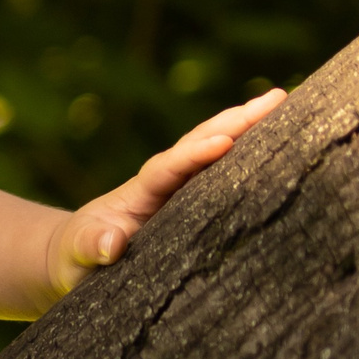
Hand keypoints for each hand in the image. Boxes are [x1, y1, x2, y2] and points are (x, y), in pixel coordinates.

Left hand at [47, 88, 285, 297]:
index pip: (170, 167)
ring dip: (247, 130)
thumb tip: (112, 245)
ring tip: (283, 105)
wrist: (75, 259)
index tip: (224, 142)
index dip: (195, 155)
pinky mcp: (194, 209)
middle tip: (277, 98)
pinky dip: (249, 161)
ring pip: (216, 155)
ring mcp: (180, 192)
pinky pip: (224, 180)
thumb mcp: (78, 251)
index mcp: (140, 191)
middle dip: (236, 121)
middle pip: (201, 144)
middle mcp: (164, 184)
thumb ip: (92, 245)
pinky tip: (280, 150)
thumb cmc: (77, 255)